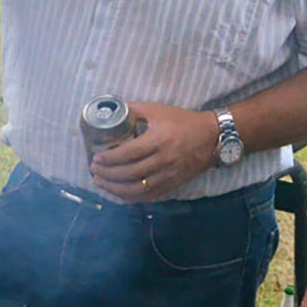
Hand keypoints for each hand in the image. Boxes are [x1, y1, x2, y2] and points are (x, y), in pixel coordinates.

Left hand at [87, 102, 216, 202]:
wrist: (212, 138)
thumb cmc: (183, 121)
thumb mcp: (158, 109)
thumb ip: (134, 109)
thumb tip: (111, 109)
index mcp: (159, 140)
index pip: (129, 153)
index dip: (110, 158)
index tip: (96, 158)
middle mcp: (164, 160)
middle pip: (130, 173)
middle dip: (108, 174)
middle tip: (93, 169)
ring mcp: (169, 176)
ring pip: (138, 189)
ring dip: (115, 189)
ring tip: (100, 182)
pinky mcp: (173, 185)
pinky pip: (148, 197)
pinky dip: (130, 197)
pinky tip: (118, 192)